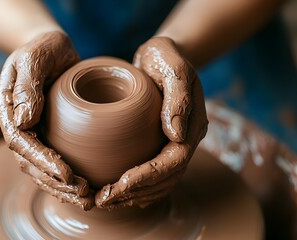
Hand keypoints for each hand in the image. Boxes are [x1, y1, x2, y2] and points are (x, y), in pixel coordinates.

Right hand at [0, 31, 93, 209]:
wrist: (50, 47)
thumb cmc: (42, 47)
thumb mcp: (35, 58)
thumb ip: (27, 85)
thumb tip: (23, 120)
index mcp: (5, 106)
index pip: (19, 140)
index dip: (41, 159)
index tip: (66, 173)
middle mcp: (13, 123)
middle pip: (28, 161)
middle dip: (54, 181)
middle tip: (83, 195)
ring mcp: (28, 130)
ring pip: (38, 167)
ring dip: (59, 186)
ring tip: (85, 199)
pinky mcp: (44, 133)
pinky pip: (49, 160)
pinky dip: (62, 178)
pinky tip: (79, 189)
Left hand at [95, 37, 207, 208]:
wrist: (162, 55)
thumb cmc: (167, 56)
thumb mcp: (173, 66)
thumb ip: (178, 97)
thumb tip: (177, 134)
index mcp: (192, 126)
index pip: (173, 162)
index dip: (148, 177)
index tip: (119, 185)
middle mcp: (185, 140)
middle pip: (166, 180)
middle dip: (136, 193)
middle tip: (104, 200)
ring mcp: (173, 143)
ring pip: (160, 182)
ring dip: (133, 196)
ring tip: (105, 200)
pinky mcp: (158, 143)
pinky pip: (151, 173)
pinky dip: (135, 188)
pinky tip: (116, 192)